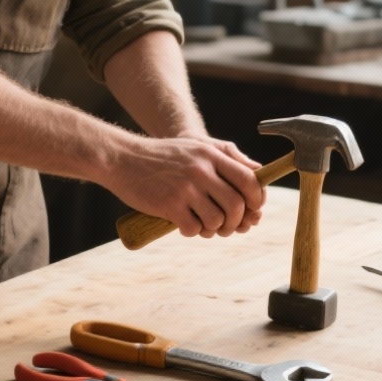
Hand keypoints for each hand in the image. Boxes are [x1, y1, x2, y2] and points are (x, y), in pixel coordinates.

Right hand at [108, 134, 265, 237]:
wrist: (123, 158)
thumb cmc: (164, 157)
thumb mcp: (197, 148)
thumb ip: (227, 159)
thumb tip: (258, 178)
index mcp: (211, 154)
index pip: (250, 180)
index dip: (256, 200)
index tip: (250, 209)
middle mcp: (201, 169)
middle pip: (237, 205)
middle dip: (236, 222)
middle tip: (226, 226)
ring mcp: (185, 187)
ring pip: (217, 220)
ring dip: (213, 229)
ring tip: (203, 225)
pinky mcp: (169, 204)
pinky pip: (193, 228)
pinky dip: (192, 232)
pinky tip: (184, 225)